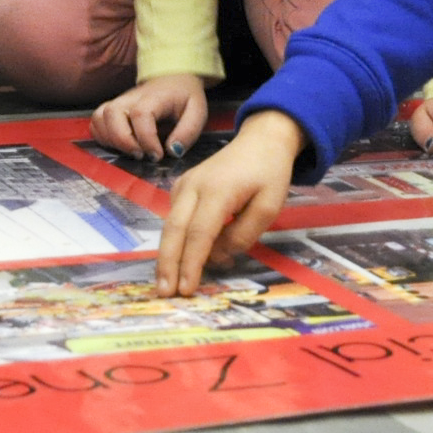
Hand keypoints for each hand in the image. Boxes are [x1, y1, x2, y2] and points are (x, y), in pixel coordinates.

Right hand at [92, 72, 208, 160]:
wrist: (173, 78)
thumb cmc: (184, 97)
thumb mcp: (197, 112)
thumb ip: (188, 132)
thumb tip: (172, 151)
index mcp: (154, 96)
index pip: (141, 114)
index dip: (146, 138)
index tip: (157, 155)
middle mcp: (131, 97)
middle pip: (112, 113)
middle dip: (123, 140)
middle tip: (141, 155)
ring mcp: (118, 102)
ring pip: (99, 117)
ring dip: (110, 140)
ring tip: (131, 151)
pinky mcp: (111, 110)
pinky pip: (96, 123)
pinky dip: (102, 137)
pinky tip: (119, 146)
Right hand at [155, 109, 303, 296]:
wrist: (260, 140)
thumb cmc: (269, 173)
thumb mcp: (269, 207)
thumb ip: (243, 235)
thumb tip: (217, 257)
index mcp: (218, 191)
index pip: (199, 234)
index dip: (191, 264)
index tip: (186, 289)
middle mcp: (193, 187)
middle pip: (174, 230)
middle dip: (167, 264)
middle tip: (164, 293)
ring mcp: (184, 185)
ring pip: (170, 226)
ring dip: (167, 256)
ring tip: (165, 284)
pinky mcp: (182, 187)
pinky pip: (175, 218)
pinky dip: (175, 241)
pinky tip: (178, 261)